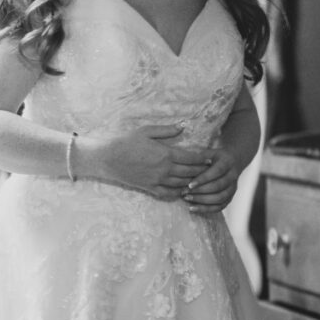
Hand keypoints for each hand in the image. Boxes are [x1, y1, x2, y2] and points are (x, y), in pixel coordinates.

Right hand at [83, 126, 216, 201]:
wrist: (109, 159)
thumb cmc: (127, 142)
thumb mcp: (146, 131)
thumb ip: (166, 130)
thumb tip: (182, 126)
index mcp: (165, 154)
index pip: (191, 158)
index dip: (203, 158)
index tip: (211, 157)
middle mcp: (164, 169)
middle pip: (190, 172)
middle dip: (202, 171)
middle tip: (210, 169)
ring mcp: (158, 181)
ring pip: (182, 184)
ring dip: (193, 182)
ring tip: (201, 179)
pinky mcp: (151, 188)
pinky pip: (170, 193)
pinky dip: (180, 193)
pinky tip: (184, 190)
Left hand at [182, 146, 240, 214]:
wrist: (233, 162)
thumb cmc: (216, 157)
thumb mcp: (209, 152)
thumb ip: (200, 157)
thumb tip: (187, 160)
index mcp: (227, 162)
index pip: (217, 172)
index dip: (203, 179)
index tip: (190, 184)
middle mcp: (232, 176)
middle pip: (218, 186)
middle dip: (200, 191)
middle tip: (184, 192)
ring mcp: (232, 188)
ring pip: (219, 198)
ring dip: (202, 201)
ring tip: (187, 199)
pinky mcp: (230, 197)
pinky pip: (219, 206)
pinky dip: (206, 209)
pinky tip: (193, 208)